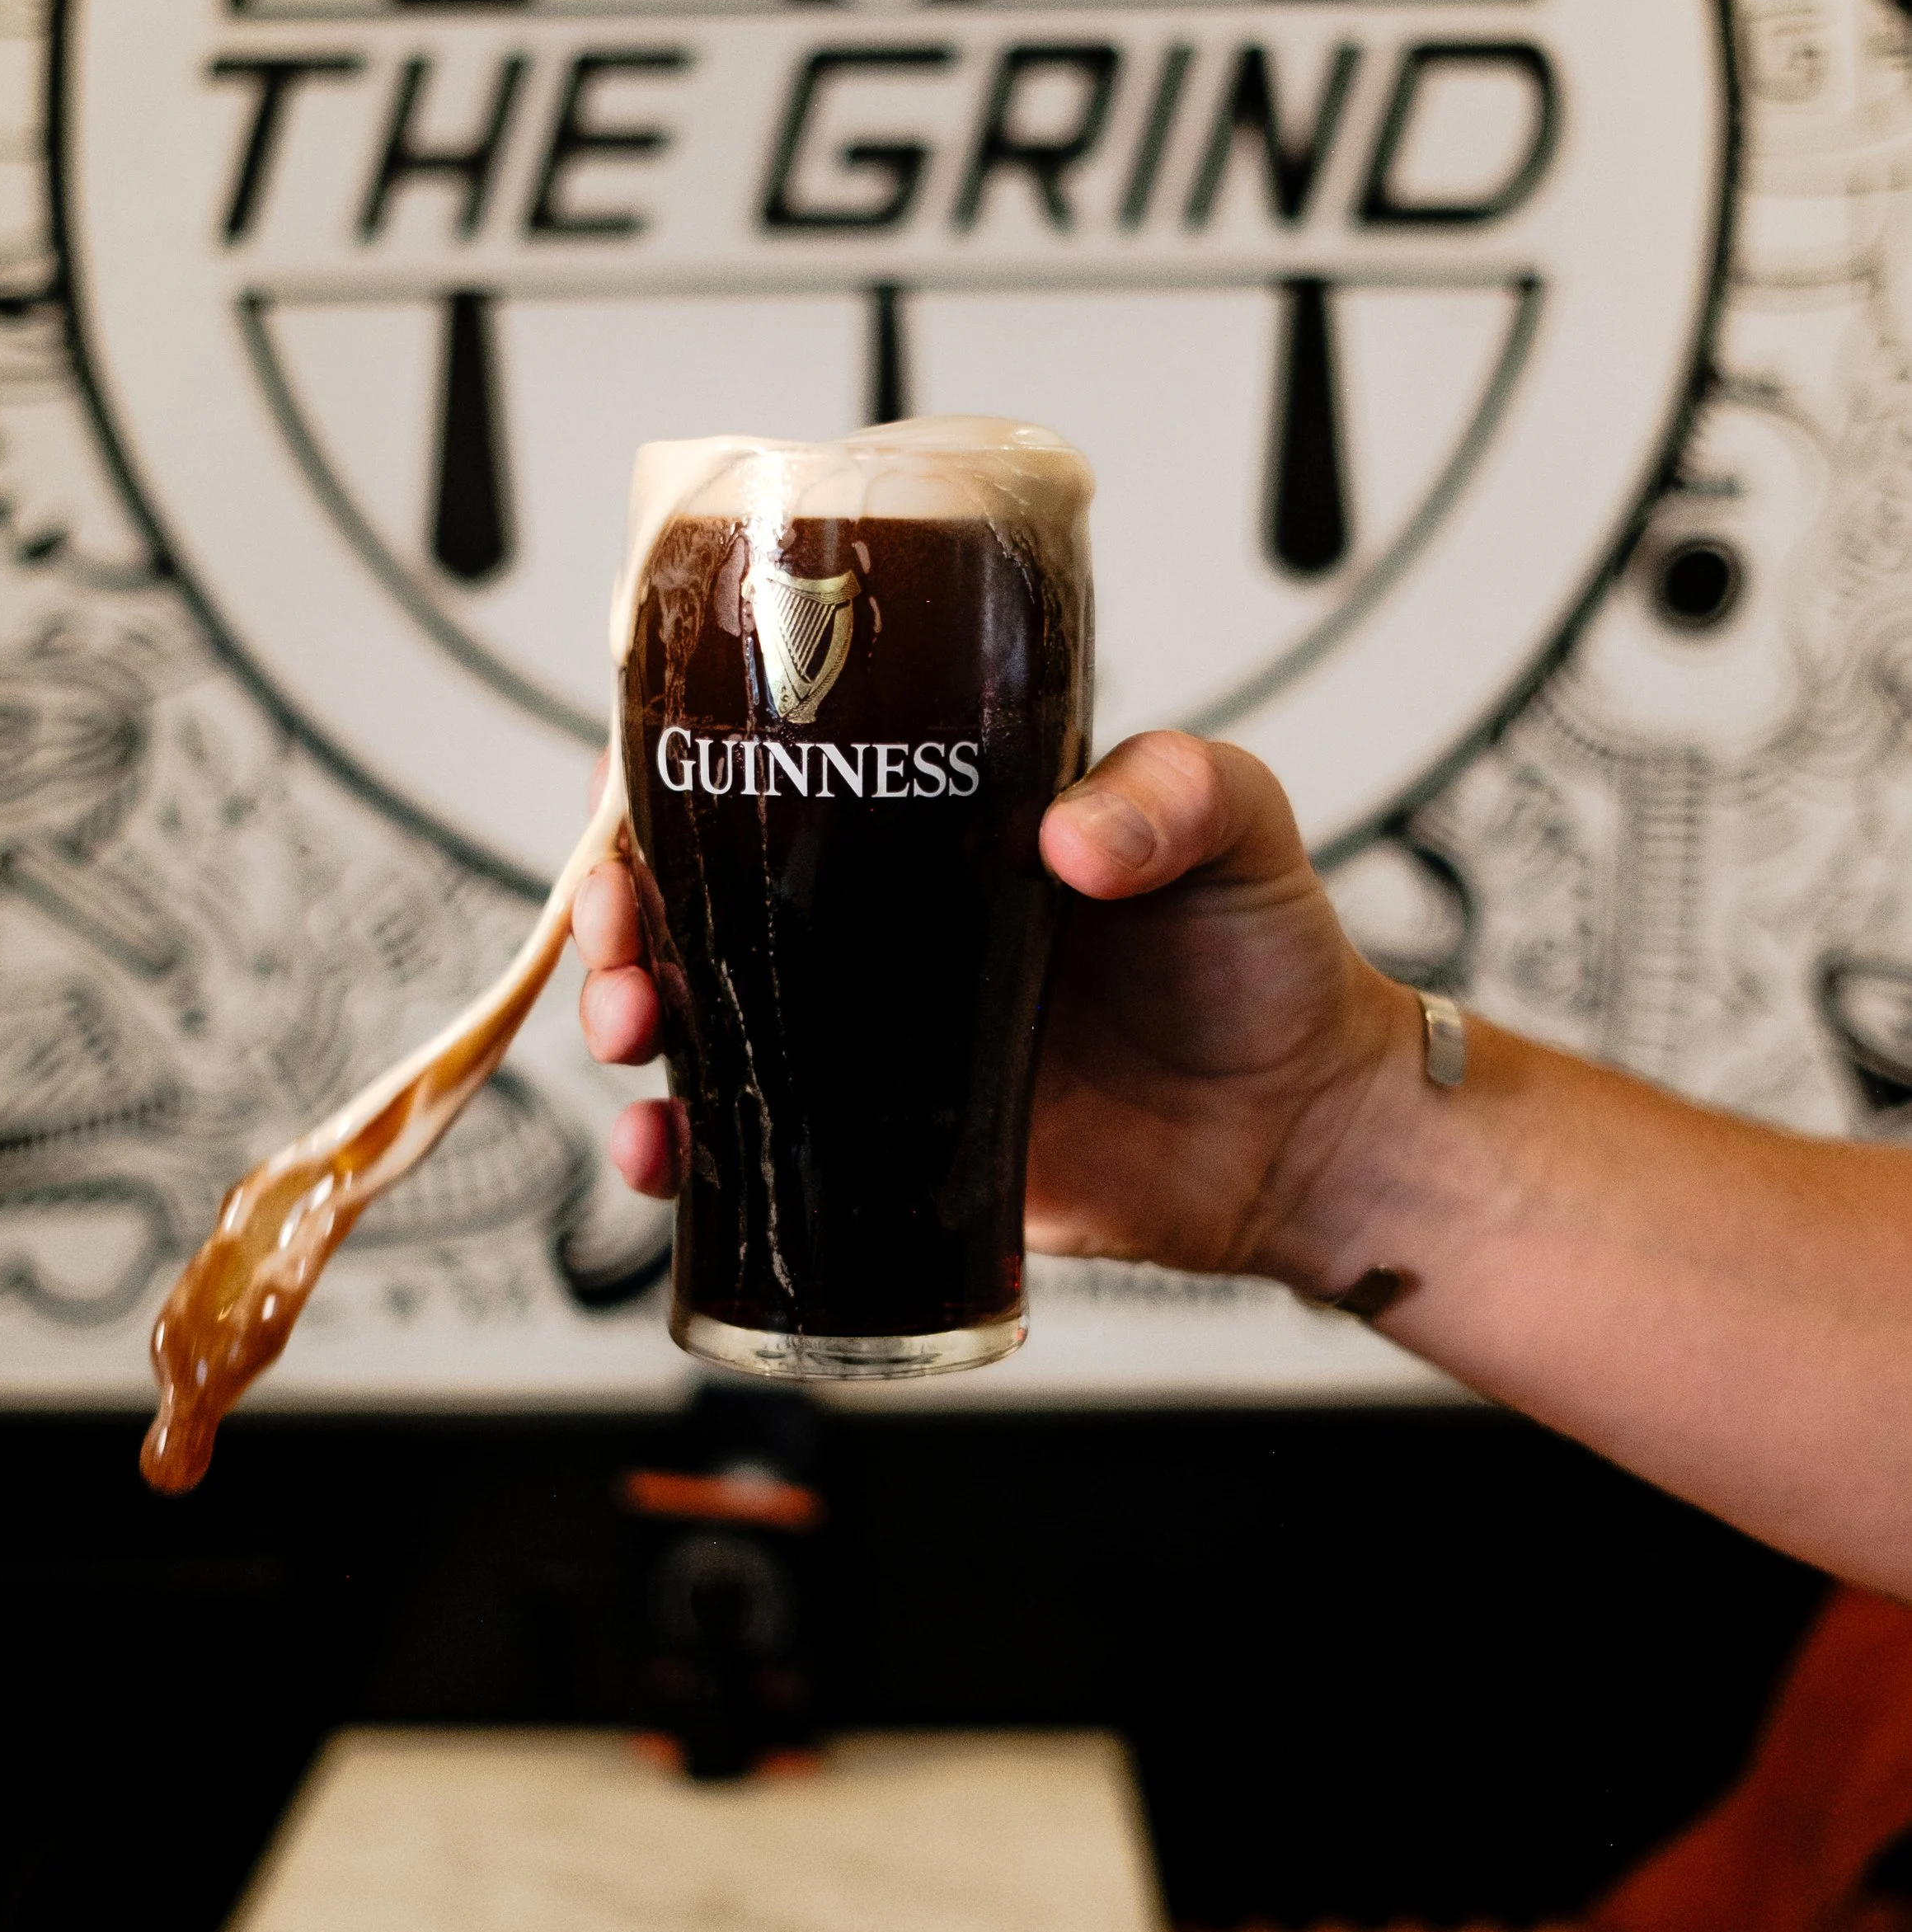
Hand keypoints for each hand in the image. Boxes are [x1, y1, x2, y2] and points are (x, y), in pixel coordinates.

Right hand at [571, 730, 1415, 1288]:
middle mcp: (887, 930)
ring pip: (709, 1021)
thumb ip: (1174, 796)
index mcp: (940, 830)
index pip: (781, 776)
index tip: (625, 791)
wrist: (1312, 1133)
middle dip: (622, 909)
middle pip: (704, 901)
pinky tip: (667, 1154)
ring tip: (631, 1035)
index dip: (676, 778)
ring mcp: (880, 1044)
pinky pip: (761, 1153)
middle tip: (619, 931)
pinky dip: (689, 1155)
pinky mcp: (894, 1154)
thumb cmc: (1269, 958)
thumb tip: (1072, 836)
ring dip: (634, 1019)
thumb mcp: (1240, 828)